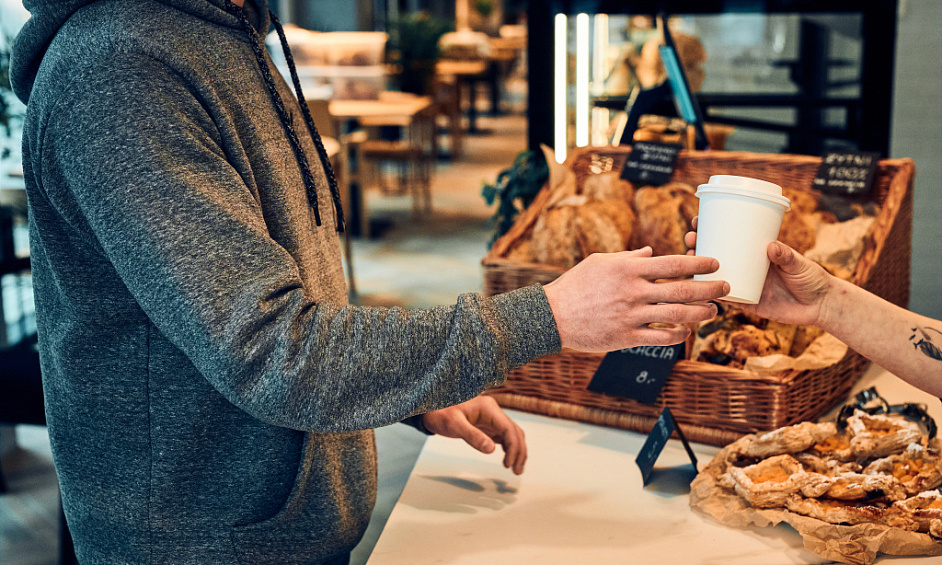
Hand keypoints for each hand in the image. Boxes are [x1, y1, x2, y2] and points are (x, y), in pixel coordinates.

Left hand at [420, 396, 526, 474]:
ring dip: (517, 451)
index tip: (509, 464)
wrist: (431, 408)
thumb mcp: (453, 424)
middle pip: (514, 432)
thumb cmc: (440, 413)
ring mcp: (492, 418)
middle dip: (519, 452)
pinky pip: (504, 436)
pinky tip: (508, 460)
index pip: (508, 428)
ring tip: (516, 469)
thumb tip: (491, 450)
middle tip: (517, 471)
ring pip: (512, 434)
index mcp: (488, 408)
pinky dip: (509, 448)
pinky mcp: (488, 425)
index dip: (513, 447)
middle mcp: (493, 412)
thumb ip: (472, 436)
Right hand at [543, 247, 728, 351]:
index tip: (715, 262)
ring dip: (701, 313)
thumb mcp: (599, 262)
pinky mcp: (626, 337)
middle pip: (682, 289)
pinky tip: (687, 332)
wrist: (552, 316)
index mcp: (628, 269)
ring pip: (677, 315)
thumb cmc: (575, 285)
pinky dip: (678, 335)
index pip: (673, 263)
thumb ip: (628, 258)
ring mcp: (631, 316)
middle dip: (709, 288)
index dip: (698, 263)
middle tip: (726, 286)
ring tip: (714, 311)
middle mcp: (633, 291)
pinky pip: (661, 337)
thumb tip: (651, 252)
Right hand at [684, 218, 829, 325]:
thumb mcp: (799, 263)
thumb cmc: (812, 279)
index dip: (711, 228)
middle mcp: (746, 266)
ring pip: (714, 275)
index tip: (698, 220)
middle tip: (691, 238)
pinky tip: (696, 287)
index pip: (730, 237)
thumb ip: (786, 255)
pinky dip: (710, 293)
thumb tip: (770, 246)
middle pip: (716, 254)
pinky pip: (724, 298)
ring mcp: (745, 284)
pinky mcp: (746, 303)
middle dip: (699, 244)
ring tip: (689, 257)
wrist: (820, 307)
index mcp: (756, 252)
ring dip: (698, 267)